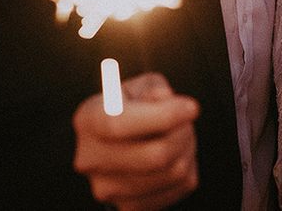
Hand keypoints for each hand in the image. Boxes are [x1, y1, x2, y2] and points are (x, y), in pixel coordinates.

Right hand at [72, 72, 199, 210]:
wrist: (125, 136)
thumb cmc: (137, 103)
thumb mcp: (144, 84)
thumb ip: (155, 89)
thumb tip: (164, 101)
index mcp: (88, 119)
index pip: (119, 125)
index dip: (162, 117)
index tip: (192, 107)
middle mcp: (90, 159)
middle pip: (153, 157)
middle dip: (183, 133)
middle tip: (189, 118)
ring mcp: (107, 188)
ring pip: (172, 172)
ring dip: (188, 148)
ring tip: (181, 133)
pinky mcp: (129, 207)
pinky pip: (179, 187)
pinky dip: (188, 167)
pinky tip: (177, 153)